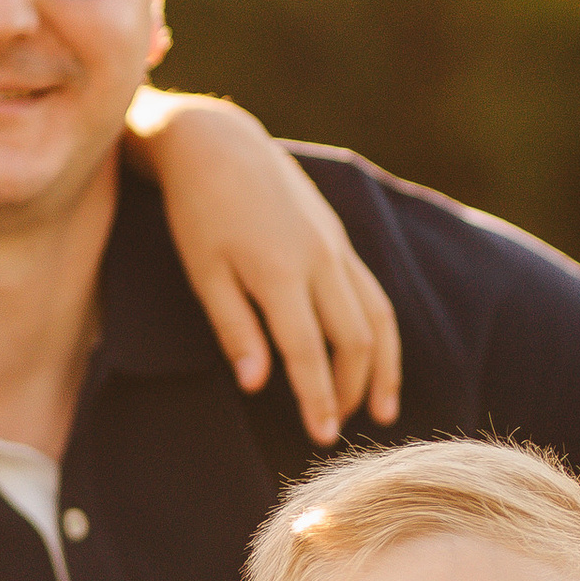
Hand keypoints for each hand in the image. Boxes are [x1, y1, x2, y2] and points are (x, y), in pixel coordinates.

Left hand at [137, 94, 402, 444]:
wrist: (219, 143)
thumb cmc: (198, 212)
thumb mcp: (204, 273)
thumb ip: (233, 329)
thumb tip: (256, 385)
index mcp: (279, 273)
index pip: (308, 352)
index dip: (317, 399)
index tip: (321, 436)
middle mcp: (319, 260)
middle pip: (353, 339)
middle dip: (352, 390)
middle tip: (339, 429)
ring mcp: (335, 247)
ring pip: (376, 317)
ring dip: (381, 367)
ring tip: (381, 409)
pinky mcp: (339, 237)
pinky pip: (373, 292)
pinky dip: (380, 332)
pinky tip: (375, 357)